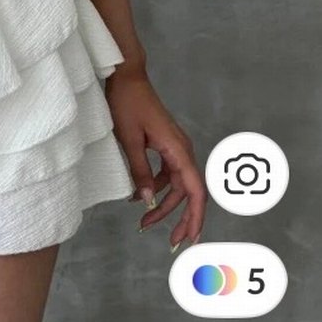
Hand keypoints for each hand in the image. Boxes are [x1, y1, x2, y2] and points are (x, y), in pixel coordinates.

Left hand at [104, 67, 207, 250]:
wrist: (126, 78)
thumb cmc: (126, 104)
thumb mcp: (128, 140)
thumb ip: (139, 171)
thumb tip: (147, 201)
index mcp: (178, 150)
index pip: (195, 191)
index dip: (195, 217)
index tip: (190, 238)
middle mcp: (182, 150)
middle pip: (189, 192)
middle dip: (181, 219)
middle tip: (170, 243)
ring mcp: (174, 147)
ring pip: (177, 185)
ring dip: (165, 205)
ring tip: (145, 224)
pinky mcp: (165, 145)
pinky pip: (167, 173)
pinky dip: (157, 188)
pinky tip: (140, 199)